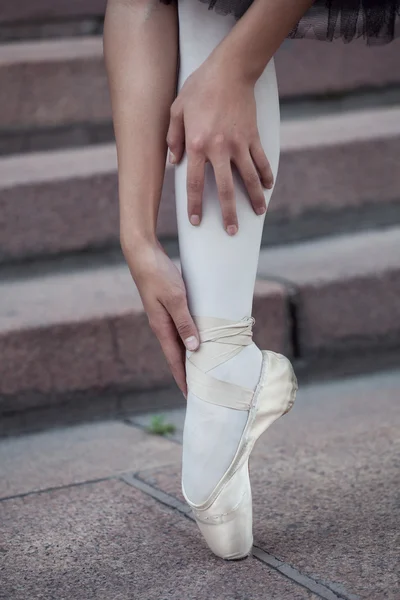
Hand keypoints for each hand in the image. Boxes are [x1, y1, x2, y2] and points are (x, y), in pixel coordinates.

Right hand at [123, 239, 198, 397]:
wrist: (142, 253)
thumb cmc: (158, 274)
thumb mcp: (175, 298)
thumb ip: (184, 323)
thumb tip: (193, 348)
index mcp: (161, 327)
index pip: (174, 360)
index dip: (183, 378)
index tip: (191, 395)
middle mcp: (161, 325)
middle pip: (176, 354)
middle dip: (187, 372)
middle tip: (201, 387)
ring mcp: (163, 316)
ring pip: (179, 342)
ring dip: (190, 355)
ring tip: (203, 367)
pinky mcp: (167, 306)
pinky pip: (180, 328)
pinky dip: (190, 337)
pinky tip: (198, 338)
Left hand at [166, 55, 272, 234]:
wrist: (230, 69)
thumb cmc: (199, 88)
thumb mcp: (176, 110)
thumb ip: (173, 138)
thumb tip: (174, 164)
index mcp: (197, 145)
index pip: (195, 183)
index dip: (195, 205)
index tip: (196, 221)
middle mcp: (219, 149)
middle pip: (226, 189)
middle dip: (229, 213)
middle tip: (232, 231)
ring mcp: (239, 144)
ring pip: (249, 178)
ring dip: (255, 198)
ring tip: (258, 213)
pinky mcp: (253, 136)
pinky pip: (262, 161)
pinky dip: (267, 175)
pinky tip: (268, 188)